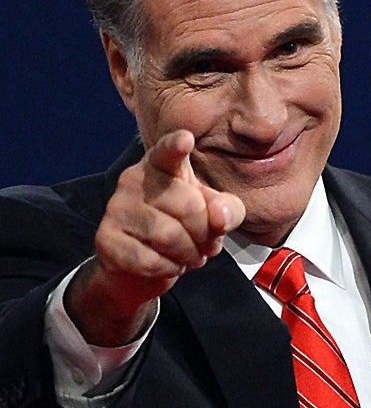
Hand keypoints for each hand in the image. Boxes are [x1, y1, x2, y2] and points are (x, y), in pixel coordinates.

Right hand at [65, 130, 245, 345]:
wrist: (142, 264)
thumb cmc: (184, 226)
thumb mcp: (214, 212)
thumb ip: (228, 209)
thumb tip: (220, 217)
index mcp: (163, 165)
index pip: (168, 151)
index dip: (176, 145)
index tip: (186, 138)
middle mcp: (134, 179)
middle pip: (186, 206)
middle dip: (205, 232)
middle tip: (206, 244)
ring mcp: (116, 208)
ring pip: (167, 236)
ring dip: (189, 253)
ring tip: (191, 255)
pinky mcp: (106, 238)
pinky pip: (149, 260)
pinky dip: (169, 269)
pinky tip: (170, 264)